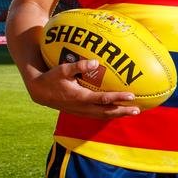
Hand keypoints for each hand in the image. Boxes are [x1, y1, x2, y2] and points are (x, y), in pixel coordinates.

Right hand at [25, 59, 141, 118]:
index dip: (118, 98)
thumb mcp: (63, 69)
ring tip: (132, 111)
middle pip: (106, 112)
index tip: (131, 95)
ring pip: (103, 115)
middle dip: (122, 111)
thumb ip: (79, 66)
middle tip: (137, 109)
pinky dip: (110, 114)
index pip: (103, 99)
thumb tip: (96, 62)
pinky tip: (118, 111)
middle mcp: (82, 107)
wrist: (40, 92)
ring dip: (118, 114)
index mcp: (80, 97)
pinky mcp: (80, 112)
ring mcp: (81, 111)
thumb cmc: (52, 78)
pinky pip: (98, 115)